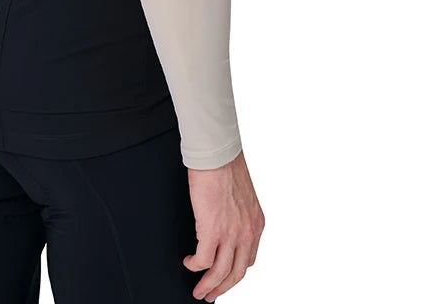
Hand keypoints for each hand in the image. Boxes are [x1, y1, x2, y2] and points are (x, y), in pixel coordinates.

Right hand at [183, 150, 263, 300]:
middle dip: (222, 288)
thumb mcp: (242, 196)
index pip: (248, 259)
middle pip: (236, 273)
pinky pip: (202, 260)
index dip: (235, 273)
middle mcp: (247, 233)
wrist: (217, 154)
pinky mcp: (212, 230)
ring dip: (208, 286)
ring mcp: (231, 234)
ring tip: (198, 290)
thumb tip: (225, 223)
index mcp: (256, 224)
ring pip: (220, 273)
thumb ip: (238, 215)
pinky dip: (194, 266)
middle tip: (210, 295)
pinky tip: (188, 263)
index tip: (226, 279)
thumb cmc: (226, 165)